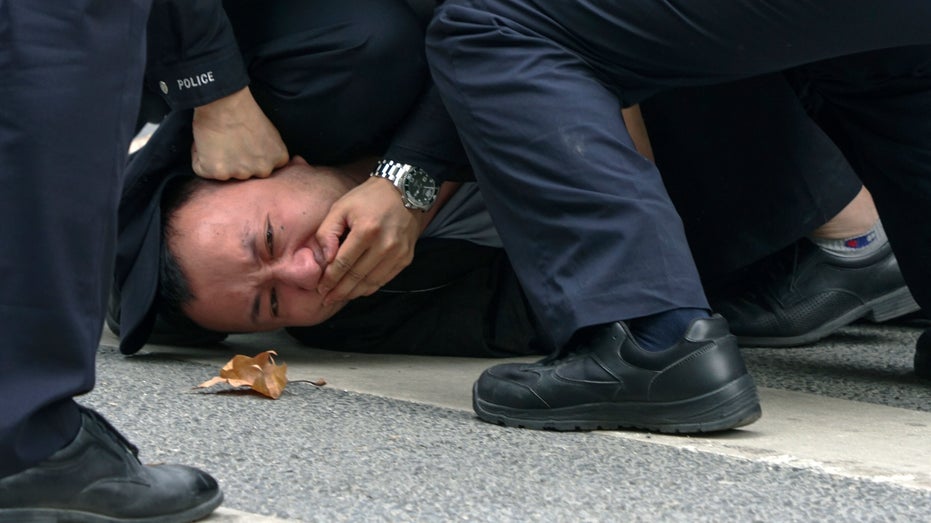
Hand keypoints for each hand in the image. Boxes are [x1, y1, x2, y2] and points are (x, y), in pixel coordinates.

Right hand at [191, 86, 288, 179]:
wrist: (224, 100)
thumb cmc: (244, 108)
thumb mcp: (271, 131)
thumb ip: (268, 150)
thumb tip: (258, 158)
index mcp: (278, 158)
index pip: (265, 166)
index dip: (251, 155)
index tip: (244, 142)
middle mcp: (263, 170)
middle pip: (245, 173)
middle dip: (236, 161)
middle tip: (229, 140)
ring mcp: (241, 173)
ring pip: (225, 173)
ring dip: (218, 160)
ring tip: (217, 139)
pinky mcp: (218, 172)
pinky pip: (203, 170)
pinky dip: (199, 158)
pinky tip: (205, 142)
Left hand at [315, 177, 426, 304]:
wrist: (405, 190)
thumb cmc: (368, 198)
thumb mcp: (341, 207)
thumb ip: (327, 232)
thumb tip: (324, 260)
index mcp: (367, 230)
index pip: (343, 263)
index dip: (330, 279)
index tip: (320, 288)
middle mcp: (385, 245)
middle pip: (357, 276)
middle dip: (339, 291)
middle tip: (326, 299)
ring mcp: (398, 253)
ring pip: (371, 282)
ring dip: (353, 293)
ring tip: (339, 297)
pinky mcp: (406, 258)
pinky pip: (384, 279)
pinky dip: (369, 287)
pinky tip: (357, 289)